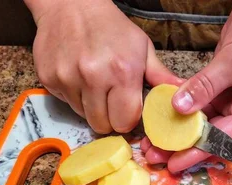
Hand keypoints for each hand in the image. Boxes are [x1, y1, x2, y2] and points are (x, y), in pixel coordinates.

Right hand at [26, 0, 182, 133]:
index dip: (128, 119)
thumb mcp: (142, 48)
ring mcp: (68, 79)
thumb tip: (182, 95)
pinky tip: (79, 77)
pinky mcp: (49, 80)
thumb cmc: (111, 27)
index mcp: (123, 72)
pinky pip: (66, 103)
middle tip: (111, 100)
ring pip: (83, 116)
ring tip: (95, 84)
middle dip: (110, 118)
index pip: (125, 121)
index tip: (128, 109)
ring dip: (91, 107)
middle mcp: (94, 77)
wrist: (70, 4)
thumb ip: (160, 76)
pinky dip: (74, 96)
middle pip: (103, 125)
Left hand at [141, 0, 231, 171]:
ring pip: (203, 120)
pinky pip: (200, 102)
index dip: (196, 152)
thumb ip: (206, 85)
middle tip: (153, 153)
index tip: (173, 164)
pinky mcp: (224, 86)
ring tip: (152, 138)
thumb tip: (179, 108)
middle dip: (182, 144)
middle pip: (211, 135)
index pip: (223, 139)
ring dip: (179, 128)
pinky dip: (183, 107)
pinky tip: (162, 113)